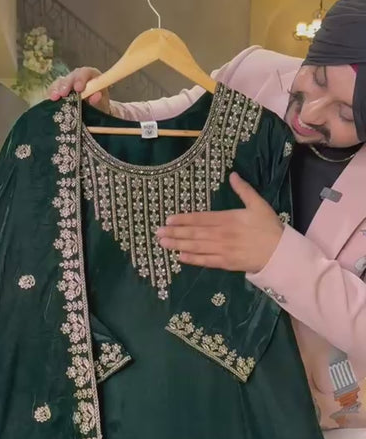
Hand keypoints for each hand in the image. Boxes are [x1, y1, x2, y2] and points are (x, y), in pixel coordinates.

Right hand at [48, 67, 110, 112]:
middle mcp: (79, 77)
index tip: (78, 88)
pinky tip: (50, 99)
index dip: (81, 78)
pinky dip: (51, 93)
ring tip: (54, 97)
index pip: (85, 73)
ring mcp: (68, 83)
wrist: (95, 111)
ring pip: (60, 82)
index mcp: (92, 77)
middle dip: (66, 84)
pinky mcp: (59, 90)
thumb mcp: (102, 104)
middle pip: (71, 76)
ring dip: (56, 88)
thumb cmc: (99, 105)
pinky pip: (53, 89)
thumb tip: (97, 95)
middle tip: (63, 93)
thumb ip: (100, 99)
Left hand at [157, 173, 283, 273]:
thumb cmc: (269, 227)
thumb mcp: (258, 204)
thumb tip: (233, 175)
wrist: (280, 253)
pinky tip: (180, 257)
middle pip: (194, 233)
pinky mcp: (226, 264)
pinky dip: (192, 259)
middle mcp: (222, 234)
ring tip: (163, 244)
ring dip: (178, 245)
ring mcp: (223, 250)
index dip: (183, 219)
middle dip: (175, 233)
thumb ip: (244, 190)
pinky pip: (206, 261)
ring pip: (197, 247)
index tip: (169, 220)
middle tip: (157, 233)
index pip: (201, 218)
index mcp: (228, 219)